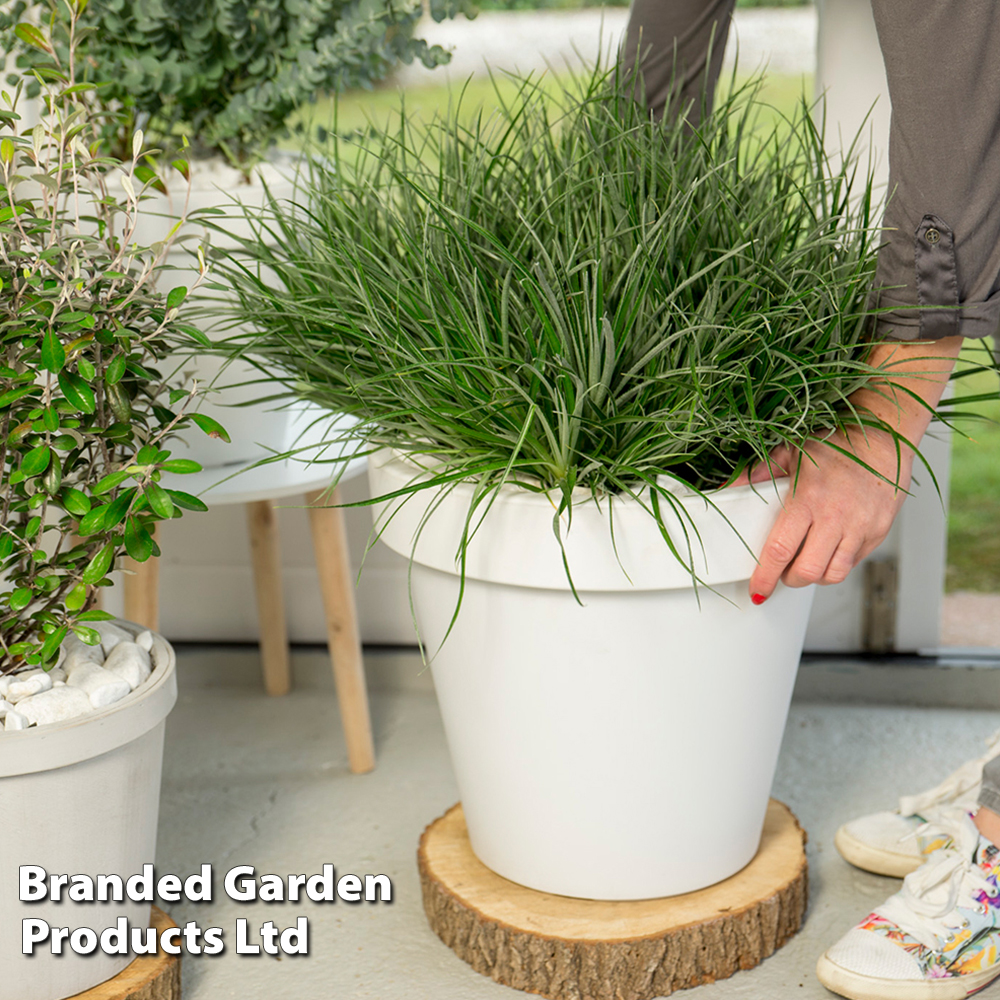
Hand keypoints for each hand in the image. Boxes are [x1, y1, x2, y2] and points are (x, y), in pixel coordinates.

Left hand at [734, 427, 912, 600]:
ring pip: (833, 574)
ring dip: (814, 577)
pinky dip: (836, 565)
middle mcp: (836, 517)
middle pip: (807, 571)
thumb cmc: (837, 444)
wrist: (886, 437)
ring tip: (804, 563)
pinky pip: (853, 563)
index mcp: (808, 499)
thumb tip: (727, 488)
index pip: (780, 550)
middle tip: (781, 573)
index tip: (757, 590)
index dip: (765, 576)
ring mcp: (861, 527)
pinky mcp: (878, 532)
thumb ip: (757, 474)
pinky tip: (827, 551)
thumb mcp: (790, 452)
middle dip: (789, 580)